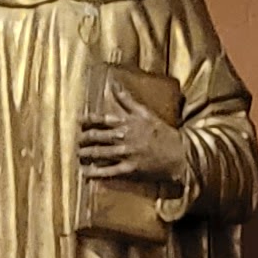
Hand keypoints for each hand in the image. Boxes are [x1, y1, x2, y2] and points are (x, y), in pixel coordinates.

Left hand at [78, 73, 186, 188]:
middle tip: (77, 141)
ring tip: (78, 155)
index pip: (101, 119)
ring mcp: (125, 154)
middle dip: (83, 139)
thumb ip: (127, 100)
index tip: (79, 122)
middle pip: (96, 137)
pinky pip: (108, 172)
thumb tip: (114, 84)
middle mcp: (123, 137)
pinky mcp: (129, 169)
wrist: (179, 153)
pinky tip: (85, 173)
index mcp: (126, 122)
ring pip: (99, 153)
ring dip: (85, 154)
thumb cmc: (162, 132)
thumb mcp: (145, 113)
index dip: (87, 121)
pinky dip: (95, 173)